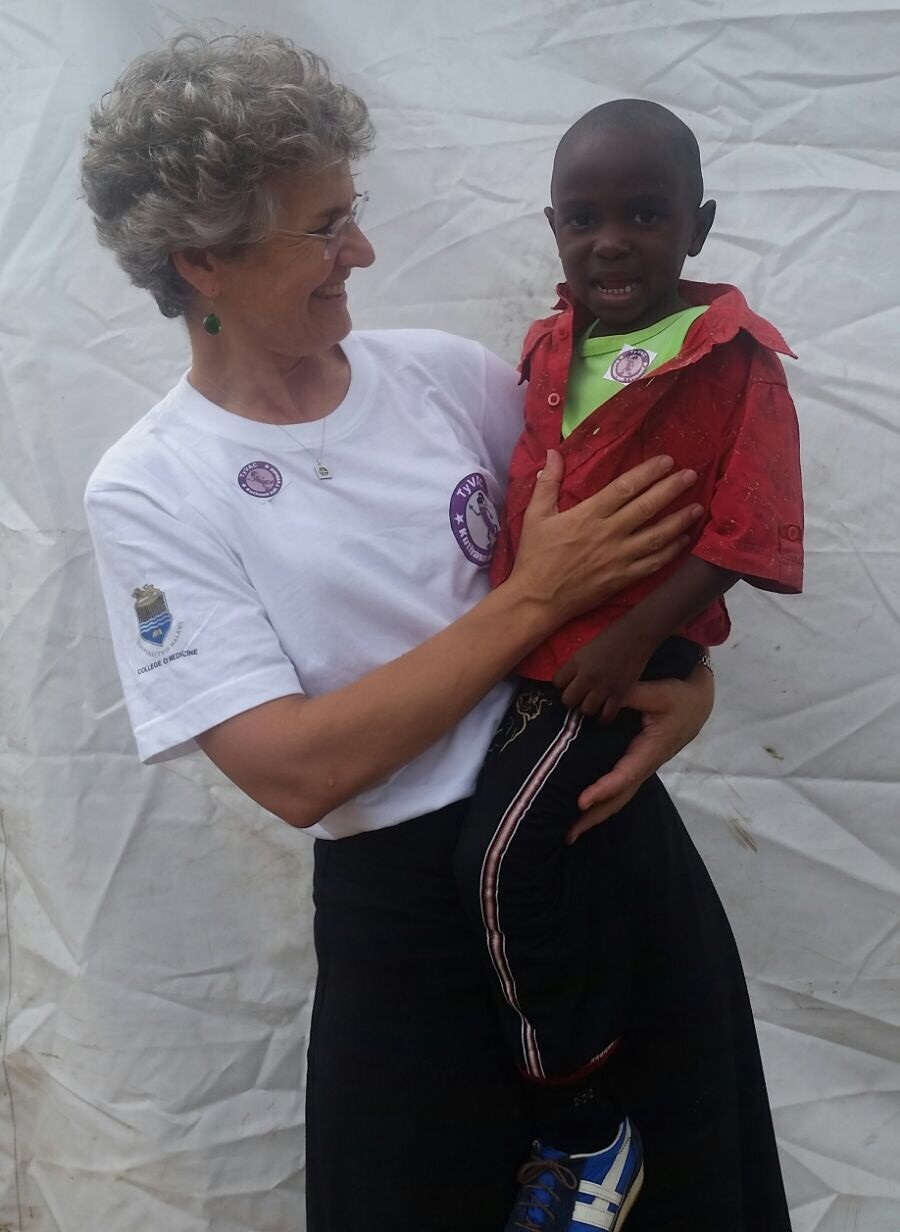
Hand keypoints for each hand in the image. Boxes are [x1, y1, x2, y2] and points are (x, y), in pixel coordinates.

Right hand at [510, 452, 701, 627]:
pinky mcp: (623, 578)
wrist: (537, 599)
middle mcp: (608, 534)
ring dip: (679, 520)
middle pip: (647, 507)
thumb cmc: (535, 556)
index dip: (648, 472)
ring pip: (657, 536)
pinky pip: (653, 563)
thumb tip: (552, 452)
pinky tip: (683, 540)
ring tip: (697, 507)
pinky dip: (671, 551)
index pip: (625, 488)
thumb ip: (547, 483)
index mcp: (588, 515)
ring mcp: (619, 558)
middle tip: (691, 475)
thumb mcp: (535, 515)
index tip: (666, 461)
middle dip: (672, 489)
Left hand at [553, 622, 654, 723]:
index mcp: (577, 661)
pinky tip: (603, 713)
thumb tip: (570, 682)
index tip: (567, 684)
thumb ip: (577, 665)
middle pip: (568, 700)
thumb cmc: (612, 636)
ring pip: (586, 710)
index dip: (561, 685)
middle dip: (572, 700)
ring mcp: (604, 687)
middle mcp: (588, 676)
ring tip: (592, 704)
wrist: (637, 634)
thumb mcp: (587, 648)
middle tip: (578, 697)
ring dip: (587, 709)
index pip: (557, 682)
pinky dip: (603, 718)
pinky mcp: (620, 694)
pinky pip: (607, 716)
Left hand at [566, 663, 714, 843]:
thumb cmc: (679, 698)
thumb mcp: (659, 693)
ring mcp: (642, 768)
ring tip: (570, 831)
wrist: (696, 704)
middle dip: (593, 817)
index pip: (624, 776)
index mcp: (650, 751)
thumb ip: (630, 694)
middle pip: (619, 798)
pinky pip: (618, 788)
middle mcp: (645, 765)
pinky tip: (584, 808)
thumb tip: (599, 697)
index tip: (581, 802)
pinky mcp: (638, 764)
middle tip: (568, 835)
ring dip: (595, 814)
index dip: (603, 789)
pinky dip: (602, 801)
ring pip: (618, 797)